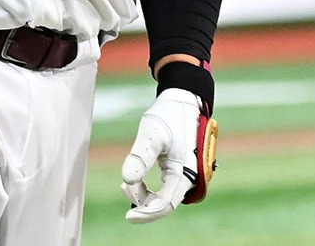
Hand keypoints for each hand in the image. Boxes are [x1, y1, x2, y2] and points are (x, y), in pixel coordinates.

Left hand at [121, 88, 200, 222]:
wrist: (183, 98)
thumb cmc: (169, 114)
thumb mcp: (151, 133)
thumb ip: (140, 156)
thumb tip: (126, 180)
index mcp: (186, 172)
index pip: (165, 204)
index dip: (147, 212)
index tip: (128, 216)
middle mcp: (190, 177)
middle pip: (165, 204)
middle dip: (143, 204)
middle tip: (123, 190)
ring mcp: (187, 174)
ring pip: (165, 197)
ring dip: (145, 195)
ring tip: (126, 184)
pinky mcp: (181, 170)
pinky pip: (166, 188)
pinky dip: (150, 188)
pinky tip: (136, 181)